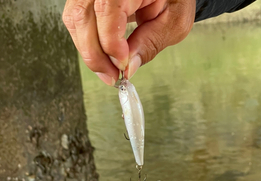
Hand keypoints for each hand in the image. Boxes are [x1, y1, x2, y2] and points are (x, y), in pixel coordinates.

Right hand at [62, 0, 195, 84]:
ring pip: (75, 18)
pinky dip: (88, 41)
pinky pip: (77, 18)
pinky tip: (104, 56)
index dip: (110, 42)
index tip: (122, 66)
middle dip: (95, 53)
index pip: (106, 9)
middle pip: (82, 15)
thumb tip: (128, 68)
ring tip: (108, 70)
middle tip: (112, 77)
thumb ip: (150, 44)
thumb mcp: (173, 22)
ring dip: (89, 50)